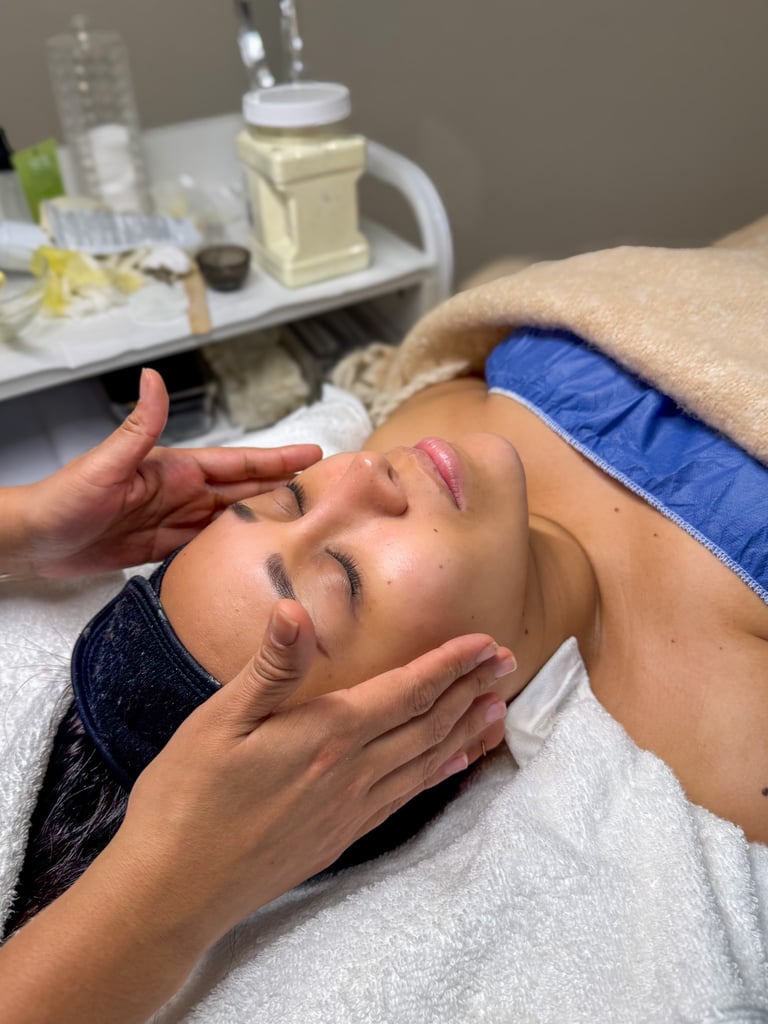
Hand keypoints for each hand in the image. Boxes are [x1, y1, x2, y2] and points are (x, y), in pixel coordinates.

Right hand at [0, 604, 513, 1023]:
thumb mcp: (219, 721)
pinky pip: (408, 795)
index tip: (486, 642)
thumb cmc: (189, 797)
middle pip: (428, 722)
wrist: (176, 888)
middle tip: (507, 663)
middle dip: (471, 689)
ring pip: (427, 760)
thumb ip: (271, 667)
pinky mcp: (342, 835)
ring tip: (500, 709)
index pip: (408, 690)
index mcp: (329, 734)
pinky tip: (454, 765)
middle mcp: (353, 771)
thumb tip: (297, 611)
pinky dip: (438, 773)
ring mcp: (351, 808)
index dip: (451, 664)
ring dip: (467, 730)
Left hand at [11, 368, 321, 576]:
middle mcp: (181, 493)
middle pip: (244, 489)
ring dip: (266, 517)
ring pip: (232, 518)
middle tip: (325, 489)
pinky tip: (255, 552)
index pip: (238, 463)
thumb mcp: (106, 463)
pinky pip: (209, 546)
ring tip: (303, 521)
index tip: (313, 454)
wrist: (35, 539)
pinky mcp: (163, 548)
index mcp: (176, 471)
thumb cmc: (64, 498)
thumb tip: (155, 378)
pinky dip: (236, 547)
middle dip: (284, 486)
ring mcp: (174, 520)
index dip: (277, 459)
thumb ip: (139, 427)